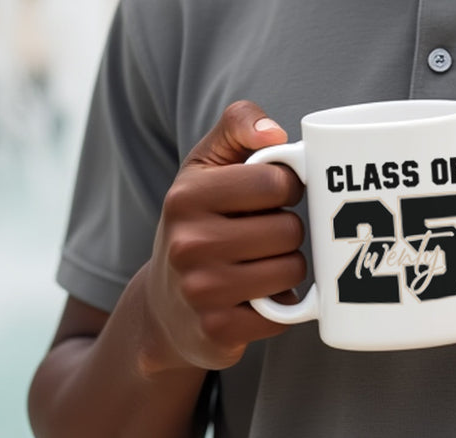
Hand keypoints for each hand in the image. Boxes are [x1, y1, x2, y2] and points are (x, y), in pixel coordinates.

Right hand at [141, 100, 305, 372]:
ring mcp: (200, 292)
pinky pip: (283, 311)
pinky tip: (258, 295)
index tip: (276, 193)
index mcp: (187, 196)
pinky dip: (281, 303)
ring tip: (263, 261)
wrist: (164, 304)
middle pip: (289, 229)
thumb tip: (275, 134)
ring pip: (291, 269)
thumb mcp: (207, 162)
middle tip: (266, 232)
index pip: (276, 181)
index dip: (288, 185)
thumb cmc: (199, 218)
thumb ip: (238, 123)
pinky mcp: (218, 331)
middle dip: (288, 228)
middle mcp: (188, 244)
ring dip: (288, 265)